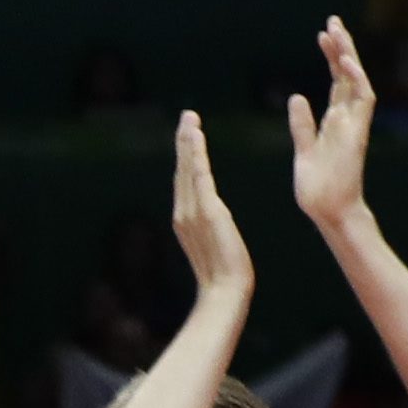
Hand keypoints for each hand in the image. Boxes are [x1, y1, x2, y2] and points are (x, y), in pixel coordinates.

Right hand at [169, 109, 250, 301]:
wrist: (225, 292)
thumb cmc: (225, 276)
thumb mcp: (217, 245)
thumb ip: (213, 228)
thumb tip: (215, 220)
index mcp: (186, 219)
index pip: (185, 181)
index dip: (186, 156)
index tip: (190, 134)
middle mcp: (183, 213)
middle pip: (182, 170)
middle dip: (184, 142)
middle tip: (187, 116)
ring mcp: (193, 213)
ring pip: (188, 170)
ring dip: (188, 142)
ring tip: (190, 120)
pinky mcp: (208, 212)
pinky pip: (200, 178)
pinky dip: (196, 157)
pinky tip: (196, 139)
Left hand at [289, 16, 377, 227]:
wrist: (328, 210)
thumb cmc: (317, 186)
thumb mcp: (303, 149)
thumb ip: (302, 124)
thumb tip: (297, 97)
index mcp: (334, 120)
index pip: (336, 81)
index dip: (331, 57)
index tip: (323, 35)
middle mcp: (347, 117)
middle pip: (346, 74)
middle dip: (341, 47)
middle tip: (332, 21)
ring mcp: (354, 123)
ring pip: (355, 80)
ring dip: (347, 56)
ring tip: (337, 31)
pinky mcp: (357, 132)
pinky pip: (362, 100)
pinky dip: (356, 80)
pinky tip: (346, 61)